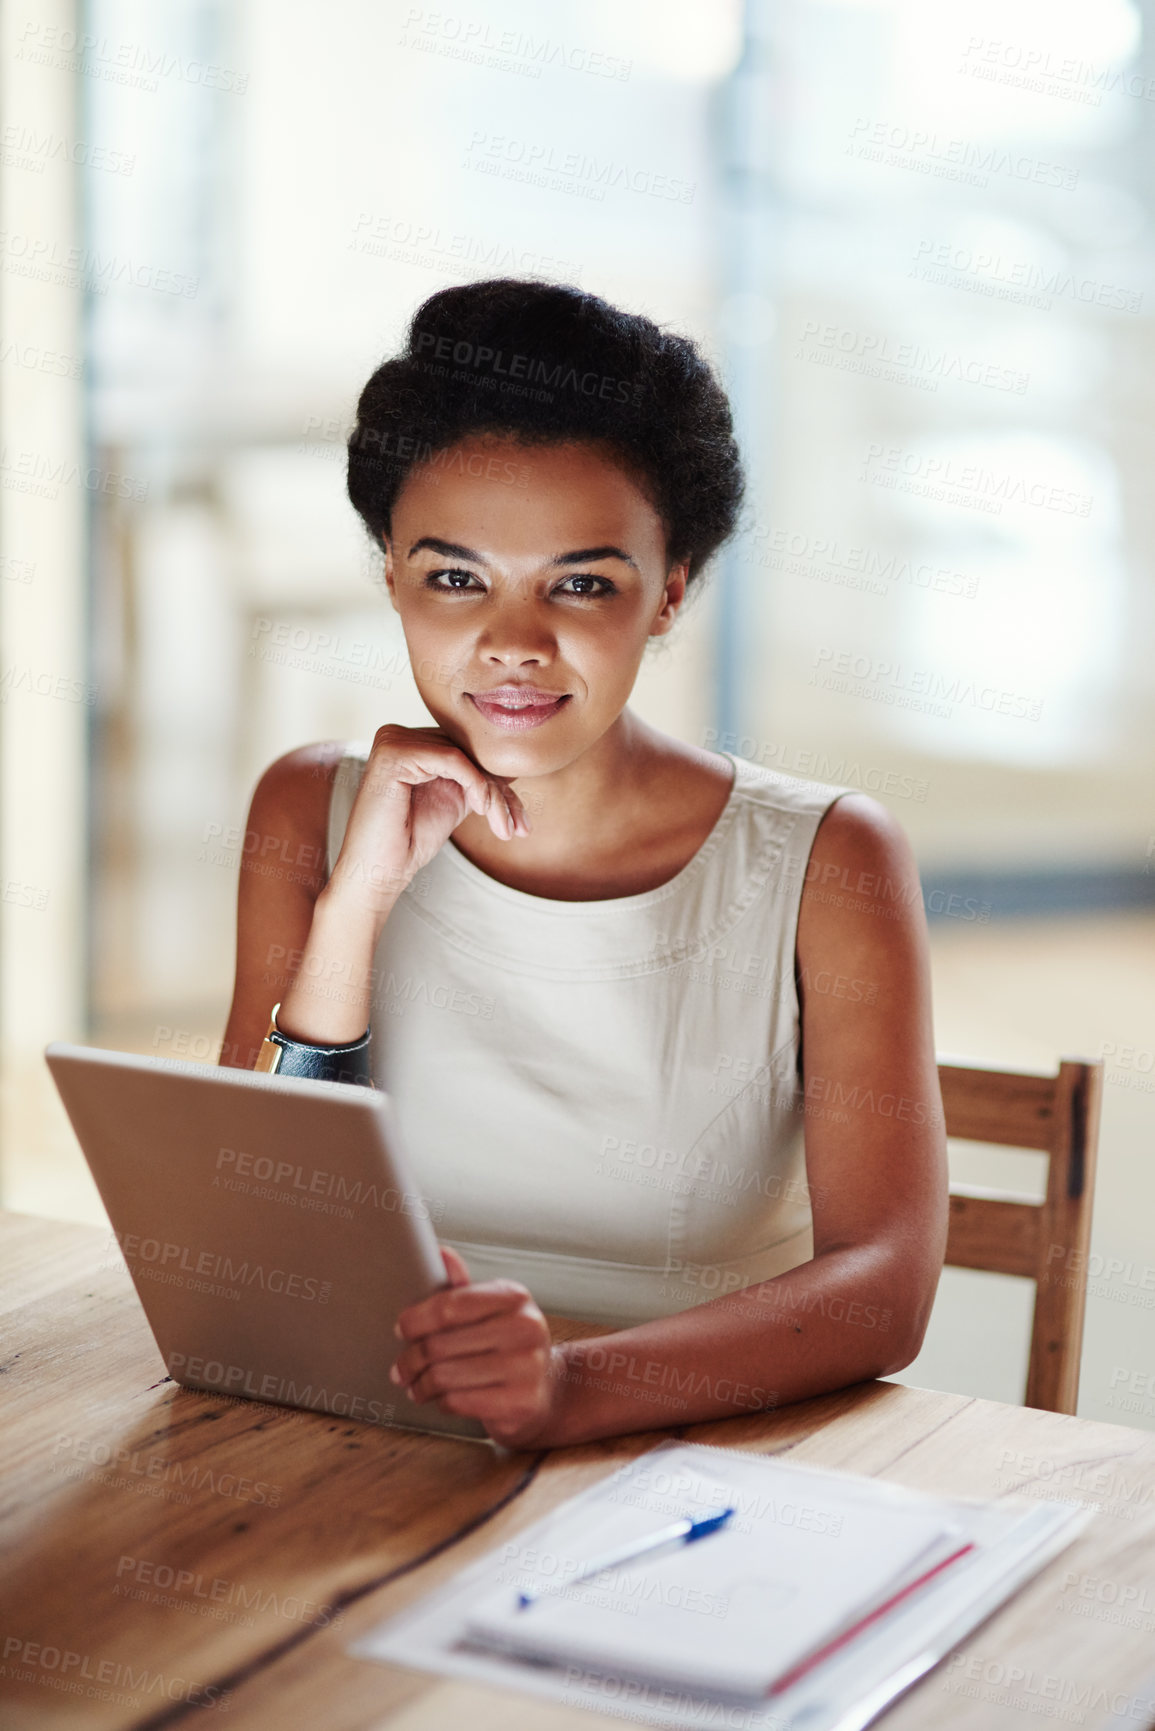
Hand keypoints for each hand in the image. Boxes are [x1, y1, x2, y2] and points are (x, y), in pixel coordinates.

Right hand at [326, 723, 531, 921]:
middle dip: (501, 791)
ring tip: (505, 828)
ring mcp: (392, 740)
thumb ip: (477, 778)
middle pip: (468, 752)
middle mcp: (398, 734)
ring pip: (465, 756)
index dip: (499, 783)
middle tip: (520, 827)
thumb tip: (515, 763)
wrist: (378, 874)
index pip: (466, 752)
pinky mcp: (393, 753)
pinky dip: (477, 784)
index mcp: (409, 743)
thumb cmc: (410, 842)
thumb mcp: (455, 801)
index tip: (520, 821)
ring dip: (494, 794)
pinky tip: (482, 811)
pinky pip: (453, 759)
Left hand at [390, 1247, 558, 1447]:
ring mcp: (526, 1367)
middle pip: (440, 1345)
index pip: (449, 1305)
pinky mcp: (520, 1403)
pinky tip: (442, 1398)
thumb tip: (441, 1253)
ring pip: (444, 1376)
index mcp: (514, 1297)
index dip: (416, 1319)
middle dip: (410, 1360)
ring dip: (421, 1385)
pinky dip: (441, 1402)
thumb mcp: (490, 1311)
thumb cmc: (508, 1345)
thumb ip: (462, 1288)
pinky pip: (458, 1402)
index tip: (401, 1330)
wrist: (548, 1388)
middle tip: (400, 1370)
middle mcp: (525, 1328)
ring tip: (416, 1386)